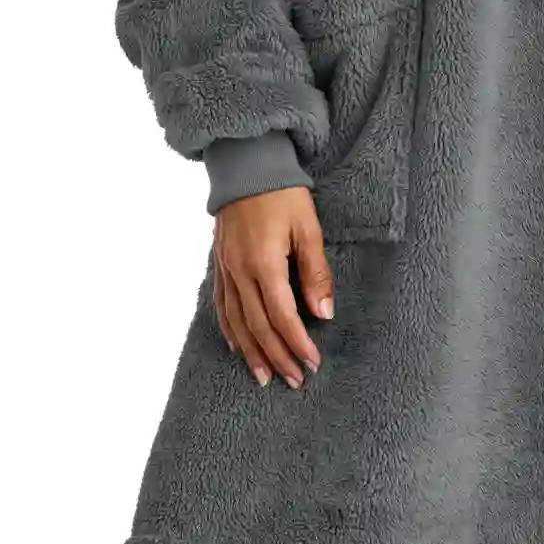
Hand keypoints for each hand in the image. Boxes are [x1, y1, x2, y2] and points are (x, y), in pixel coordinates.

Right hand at [212, 186, 333, 389]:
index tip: (313, 363)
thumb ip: (315, 272)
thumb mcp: (308, 227)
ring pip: (236, 322)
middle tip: (294, 380)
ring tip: (265, 378)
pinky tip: (239, 346)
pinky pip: (222, 305)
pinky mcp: (219, 263)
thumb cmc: (283, 193)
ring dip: (252, 352)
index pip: (282, 316)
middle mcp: (240, 271)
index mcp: (264, 263)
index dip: (297, 344)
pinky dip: (230, 330)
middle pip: (258, 326)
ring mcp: (226, 268)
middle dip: (278, 356)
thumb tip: (323, 314)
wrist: (246, 164)